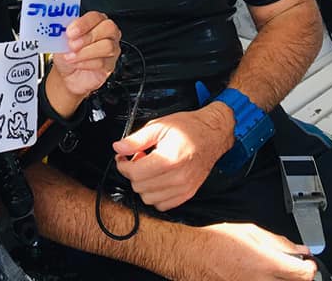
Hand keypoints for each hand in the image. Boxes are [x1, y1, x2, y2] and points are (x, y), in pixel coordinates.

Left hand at [45, 11, 120, 117]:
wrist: (67, 73)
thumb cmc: (66, 52)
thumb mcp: (61, 39)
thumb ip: (62, 31)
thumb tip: (59, 28)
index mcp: (95, 21)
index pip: (95, 16)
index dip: (83, 23)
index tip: (70, 32)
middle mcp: (106, 33)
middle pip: (108, 28)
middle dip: (88, 36)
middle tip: (72, 44)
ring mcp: (111, 48)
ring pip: (107, 46)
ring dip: (85, 52)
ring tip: (71, 56)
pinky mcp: (110, 65)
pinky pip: (103, 62)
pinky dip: (86, 63)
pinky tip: (76, 63)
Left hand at [113, 105, 233, 210]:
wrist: (212, 134)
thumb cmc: (189, 128)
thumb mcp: (159, 126)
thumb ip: (136, 139)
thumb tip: (118, 147)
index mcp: (170, 159)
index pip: (135, 173)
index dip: (123, 164)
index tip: (123, 156)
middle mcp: (178, 178)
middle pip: (140, 187)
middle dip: (133, 173)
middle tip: (138, 158)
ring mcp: (184, 188)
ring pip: (149, 199)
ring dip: (143, 185)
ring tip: (149, 169)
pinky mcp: (188, 194)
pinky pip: (163, 205)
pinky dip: (155, 195)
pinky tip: (157, 179)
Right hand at [173, 223, 316, 280]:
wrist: (193, 256)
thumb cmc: (216, 241)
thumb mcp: (249, 231)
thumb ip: (278, 242)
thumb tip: (299, 250)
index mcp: (266, 263)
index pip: (304, 274)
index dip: (310, 268)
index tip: (307, 263)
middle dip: (297, 276)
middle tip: (290, 267)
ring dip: (282, 279)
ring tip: (271, 271)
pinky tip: (257, 275)